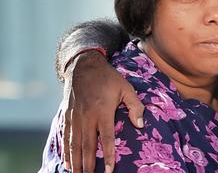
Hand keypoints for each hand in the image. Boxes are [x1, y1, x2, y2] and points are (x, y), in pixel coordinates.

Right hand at [61, 51, 144, 172]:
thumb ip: (135, 106)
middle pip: (87, 146)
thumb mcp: (126, 88)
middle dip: (88, 164)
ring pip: (74, 144)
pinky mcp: (67, 116)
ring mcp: (75, 117)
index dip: (108, 155)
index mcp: (103, 111)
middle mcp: (86, 117)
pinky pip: (66, 137)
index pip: (106, 138)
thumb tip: (141, 125)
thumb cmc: (108, 78)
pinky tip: (68, 163)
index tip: (109, 170)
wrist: (83, 66)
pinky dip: (66, 151)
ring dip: (76, 161)